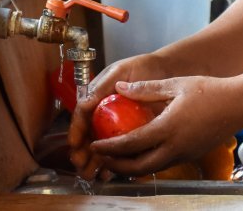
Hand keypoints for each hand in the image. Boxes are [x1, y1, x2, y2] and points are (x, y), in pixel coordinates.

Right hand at [68, 53, 168, 179]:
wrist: (168, 70)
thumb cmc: (142, 67)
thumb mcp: (121, 71)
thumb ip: (102, 86)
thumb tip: (85, 102)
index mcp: (98, 97)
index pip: (82, 116)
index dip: (76, 130)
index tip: (74, 144)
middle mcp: (105, 113)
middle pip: (89, 135)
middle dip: (82, 152)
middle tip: (80, 164)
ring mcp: (118, 125)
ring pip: (102, 146)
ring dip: (94, 161)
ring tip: (90, 174)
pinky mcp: (133, 133)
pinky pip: (121, 150)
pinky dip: (114, 162)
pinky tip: (109, 173)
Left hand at [90, 75, 241, 176]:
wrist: (239, 104)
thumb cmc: (210, 90)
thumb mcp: (175, 85)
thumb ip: (146, 89)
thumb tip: (120, 87)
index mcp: (168, 128)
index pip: (130, 144)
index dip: (109, 147)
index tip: (95, 144)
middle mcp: (174, 147)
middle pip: (137, 166)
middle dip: (115, 165)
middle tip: (101, 157)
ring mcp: (183, 155)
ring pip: (150, 169)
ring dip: (130, 166)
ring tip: (117, 158)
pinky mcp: (190, 156)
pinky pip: (163, 164)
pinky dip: (147, 163)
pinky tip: (141, 152)